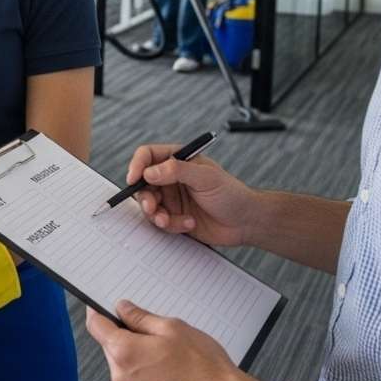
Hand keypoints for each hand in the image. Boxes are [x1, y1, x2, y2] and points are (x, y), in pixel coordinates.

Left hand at [87, 300, 242, 380]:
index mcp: (123, 352)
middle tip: (152, 327)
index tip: (99, 303)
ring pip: (124, 362)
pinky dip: (146, 369)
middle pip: (110, 344)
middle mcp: (121, 376)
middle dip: (124, 332)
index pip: (95, 325)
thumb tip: (123, 309)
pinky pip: (137, 379)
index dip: (97, 310)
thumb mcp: (172, 328)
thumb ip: (140, 317)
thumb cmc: (204, 369)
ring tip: (169, 350)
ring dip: (137, 352)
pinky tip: (171, 367)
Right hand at [125, 144, 258, 246]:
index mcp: (178, 160)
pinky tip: (189, 223)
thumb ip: (177, 171)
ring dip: (156, 214)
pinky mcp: (174, 217)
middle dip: (145, 197)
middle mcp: (171, 178)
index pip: (148, 156)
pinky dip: (171, 224)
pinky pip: (161, 221)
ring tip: (167, 220)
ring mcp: (173, 198)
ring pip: (149, 204)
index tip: (134, 178)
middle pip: (143, 183)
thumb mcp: (206, 177)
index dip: (137, 165)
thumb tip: (150, 171)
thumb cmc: (232, 194)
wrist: (246, 223)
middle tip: (151, 207)